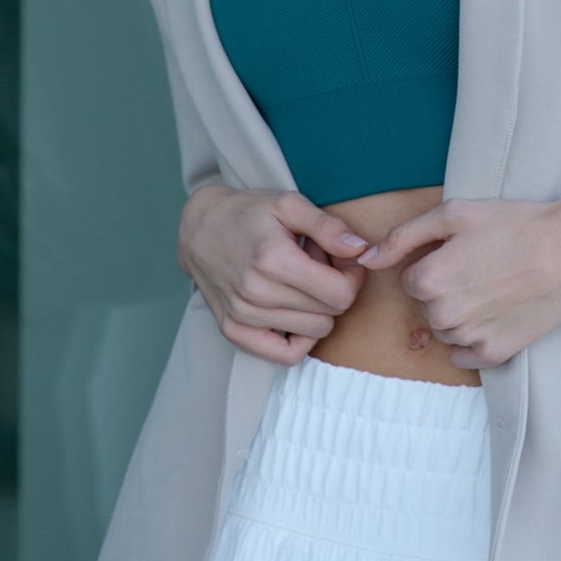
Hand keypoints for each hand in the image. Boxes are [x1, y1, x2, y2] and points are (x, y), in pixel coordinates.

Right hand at [179, 185, 371, 364]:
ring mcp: (243, 315)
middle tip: (318, 266)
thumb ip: (327, 226)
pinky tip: (297, 313)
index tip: (344, 261)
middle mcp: (256, 292)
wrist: (200, 229)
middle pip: (330, 314)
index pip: (340, 294)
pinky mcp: (233, 331)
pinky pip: (285, 355)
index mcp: (273, 259)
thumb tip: (360, 249)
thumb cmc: (248, 214)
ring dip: (317, 309)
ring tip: (301, 282)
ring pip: (314, 332)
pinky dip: (300, 339)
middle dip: (334, 289)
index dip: (352, 277)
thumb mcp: (289, 204)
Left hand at [355, 196, 560, 369]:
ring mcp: (468, 338)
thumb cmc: (513, 225)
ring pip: (445, 330)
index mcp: (427, 280)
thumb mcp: (453, 215)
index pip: (410, 280)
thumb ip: (402, 236)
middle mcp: (443, 315)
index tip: (464, 253)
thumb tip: (366, 259)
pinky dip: (474, 338)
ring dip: (460, 314)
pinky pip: (464, 354)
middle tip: (483, 267)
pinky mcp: (494, 354)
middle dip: (446, 289)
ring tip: (494, 287)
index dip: (435, 263)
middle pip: (427, 306)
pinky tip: (497, 313)